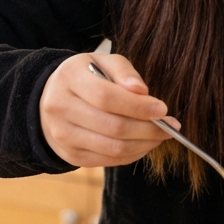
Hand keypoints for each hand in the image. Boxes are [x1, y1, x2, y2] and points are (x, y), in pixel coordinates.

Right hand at [39, 53, 179, 167]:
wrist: (52, 98)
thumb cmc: (87, 77)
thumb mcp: (103, 62)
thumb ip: (124, 72)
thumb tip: (143, 91)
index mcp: (69, 79)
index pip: (106, 97)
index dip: (138, 106)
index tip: (163, 109)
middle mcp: (59, 109)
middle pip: (112, 127)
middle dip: (148, 129)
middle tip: (171, 126)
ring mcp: (63, 136)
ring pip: (113, 149)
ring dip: (144, 144)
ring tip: (161, 135)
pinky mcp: (70, 155)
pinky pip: (109, 160)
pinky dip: (133, 154)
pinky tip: (144, 143)